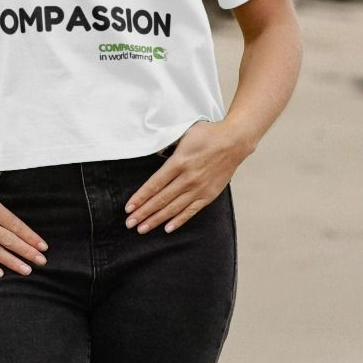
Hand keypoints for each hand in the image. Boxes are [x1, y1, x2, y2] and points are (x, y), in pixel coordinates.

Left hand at [124, 121, 247, 234]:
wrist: (234, 141)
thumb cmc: (208, 134)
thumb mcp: (184, 133)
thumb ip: (168, 144)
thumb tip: (155, 152)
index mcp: (179, 162)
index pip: (155, 184)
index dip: (141, 197)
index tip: (129, 207)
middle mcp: (188, 178)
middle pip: (161, 199)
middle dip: (144, 212)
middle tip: (129, 223)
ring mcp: (199, 188)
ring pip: (173, 208)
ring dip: (156, 219)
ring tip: (142, 229)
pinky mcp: (209, 195)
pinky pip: (191, 211)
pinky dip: (179, 220)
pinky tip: (167, 228)